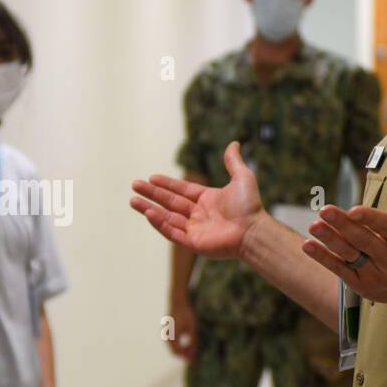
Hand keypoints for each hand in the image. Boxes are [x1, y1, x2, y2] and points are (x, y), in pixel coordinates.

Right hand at [131, 142, 264, 260]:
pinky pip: (172, 232)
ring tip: (133, 200)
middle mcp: (199, 215)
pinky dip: (159, 223)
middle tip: (135, 185)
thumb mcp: (242, 177)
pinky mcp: (193, 243)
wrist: (253, 230)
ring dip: (149, 208)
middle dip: (151, 194)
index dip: (166, 184)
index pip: (182, 190)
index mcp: (208, 200)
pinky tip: (149, 212)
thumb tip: (234, 143)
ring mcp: (195, 229)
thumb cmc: (250, 206)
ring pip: (166, 217)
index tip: (151, 177)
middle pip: (170, 203)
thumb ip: (233, 162)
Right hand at [168, 298, 198, 361]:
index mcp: (172, 336)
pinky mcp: (167, 328)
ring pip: (172, 346)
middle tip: (193, 357)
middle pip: (174, 351)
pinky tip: (186, 341)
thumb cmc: (187, 314)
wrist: (178, 301)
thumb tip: (193, 353)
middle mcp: (167, 335)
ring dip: (180, 349)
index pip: (177, 353)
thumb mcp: (193, 329)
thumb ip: (193, 341)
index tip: (194, 359)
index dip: (185, 357)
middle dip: (183, 355)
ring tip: (191, 349)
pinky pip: (172, 340)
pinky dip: (178, 344)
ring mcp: (166, 332)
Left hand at [303, 165, 386, 313]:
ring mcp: (376, 274)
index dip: (371, 219)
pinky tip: (308, 245)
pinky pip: (340, 270)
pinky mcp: (362, 285)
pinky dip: (324, 258)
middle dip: (343, 226)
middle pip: (364, 240)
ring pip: (350, 255)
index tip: (354, 209)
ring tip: (313, 225)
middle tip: (324, 210)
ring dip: (330, 241)